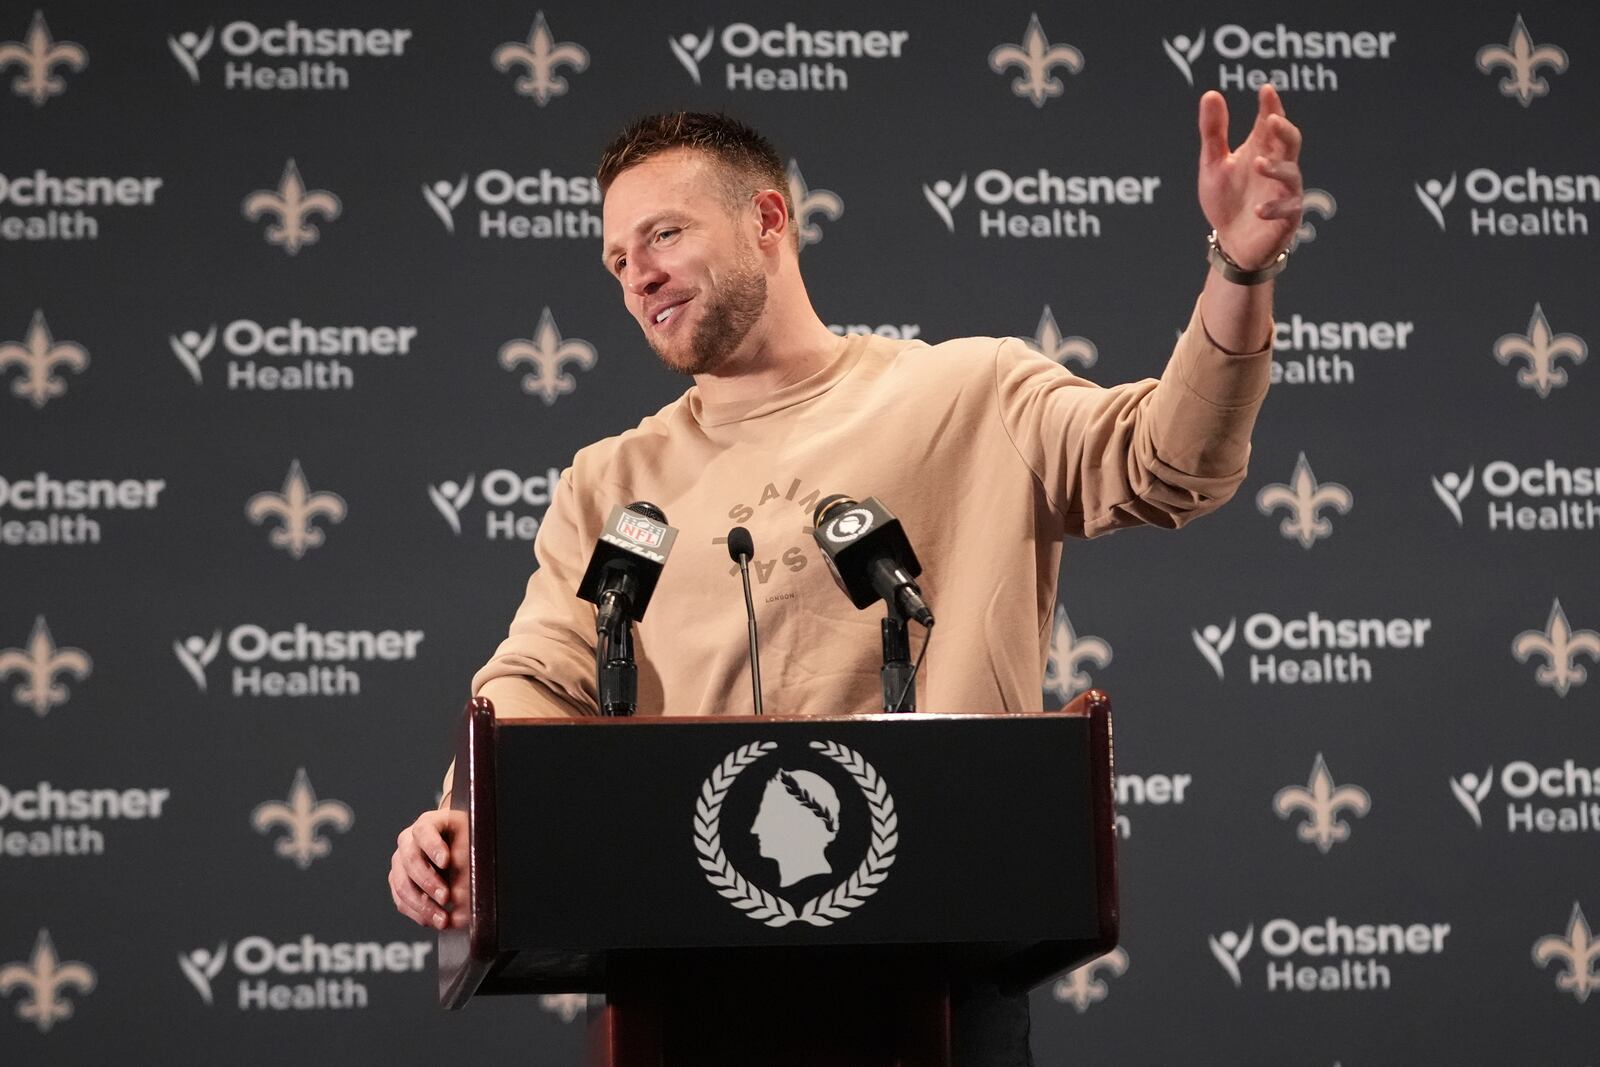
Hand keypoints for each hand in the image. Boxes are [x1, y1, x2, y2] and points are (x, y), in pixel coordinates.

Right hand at [388, 809, 467, 929]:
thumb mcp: (471, 840)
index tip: (446, 862)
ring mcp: (400, 862)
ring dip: (422, 905)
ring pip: (402, 884)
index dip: (433, 846)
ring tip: (443, 919)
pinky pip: (401, 900)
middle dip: (428, 882)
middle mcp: (408, 841)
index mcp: (428, 822)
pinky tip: (434, 921)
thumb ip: (466, 861)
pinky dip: (417, 913)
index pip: (424, 831)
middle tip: (446, 897)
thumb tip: (461, 895)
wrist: (455, 843)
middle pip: (410, 860)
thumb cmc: (465, 838)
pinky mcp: (398, 882)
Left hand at [1197, 83, 1303, 270]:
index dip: (1270, 106)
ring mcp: (1285, 192)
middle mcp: (1277, 167)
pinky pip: (1287, 210)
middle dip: (1284, 130)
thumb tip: (1211, 94)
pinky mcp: (1286, 219)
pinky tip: (1258, 209)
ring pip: (1291, 174)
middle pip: (1290, 142)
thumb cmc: (1226, 200)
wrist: (1230, 243)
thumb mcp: (1213, 164)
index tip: (1266, 90)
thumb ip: (1214, 132)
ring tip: (1257, 164)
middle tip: (1272, 119)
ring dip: (1276, 167)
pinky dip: (1274, 207)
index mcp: (1261, 150)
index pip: (1270, 123)